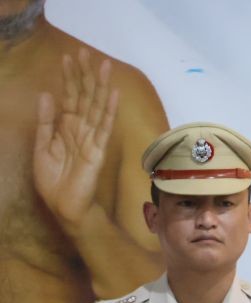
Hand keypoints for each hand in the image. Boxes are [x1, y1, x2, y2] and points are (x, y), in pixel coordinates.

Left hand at [34, 48, 118, 231]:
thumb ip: (45, 122)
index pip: (69, 98)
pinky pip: (104, 127)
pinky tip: (112, 94)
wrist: (65, 206)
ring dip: (99, 86)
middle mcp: (80, 130)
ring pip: (96, 107)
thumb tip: (46, 94)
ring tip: (102, 65)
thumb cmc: (53, 181)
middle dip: (85, 75)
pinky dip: (108, 110)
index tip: (69, 58)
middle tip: (85, 52)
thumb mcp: (42, 148)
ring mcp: (91, 139)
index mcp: (65, 129)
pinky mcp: (98, 151)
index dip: (69, 79)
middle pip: (84, 97)